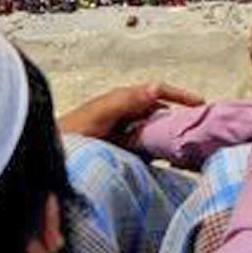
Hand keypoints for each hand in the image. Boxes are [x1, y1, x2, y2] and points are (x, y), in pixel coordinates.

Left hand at [58, 84, 204, 146]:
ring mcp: (126, 132)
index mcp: (124, 100)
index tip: (201, 105)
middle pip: (162, 112)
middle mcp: (128, 113)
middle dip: (181, 119)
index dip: (180, 96)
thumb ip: (126, 101)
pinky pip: (147, 149)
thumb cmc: (72, 132)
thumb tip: (156, 89)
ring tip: (188, 148)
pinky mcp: (124, 150)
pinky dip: (158, 154)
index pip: (159, 91)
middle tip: (200, 131)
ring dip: (170, 138)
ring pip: (156, 132)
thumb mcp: (100, 114)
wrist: (50, 156)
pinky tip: (166, 162)